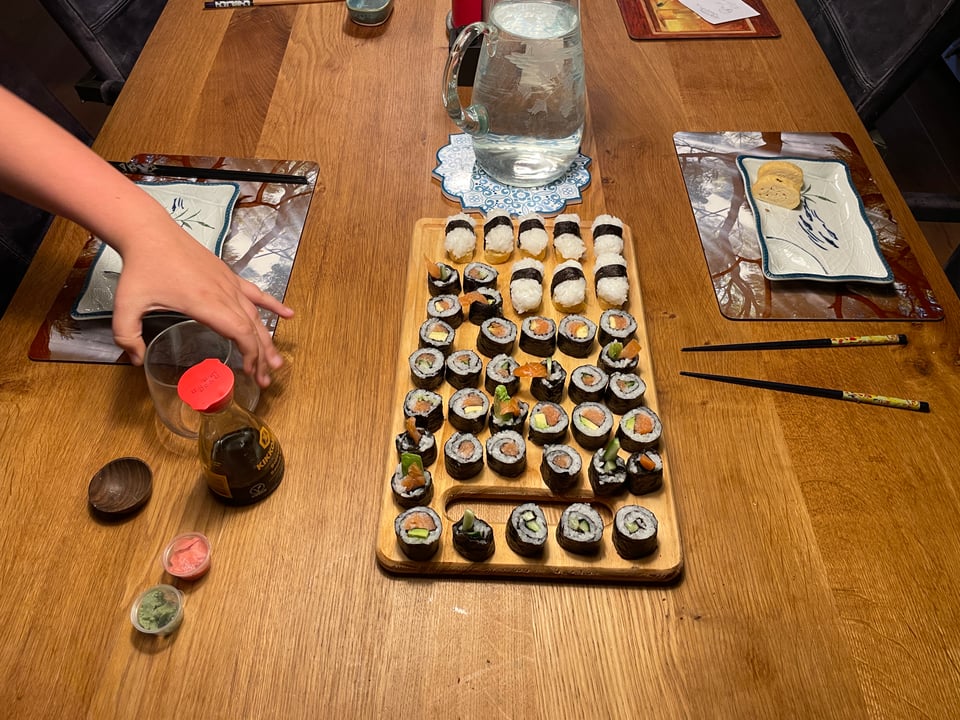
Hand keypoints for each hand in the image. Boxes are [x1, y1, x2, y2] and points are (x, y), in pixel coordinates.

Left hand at [110, 215, 293, 387]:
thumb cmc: (141, 267)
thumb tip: (136, 360)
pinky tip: (288, 314)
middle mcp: (223, 294)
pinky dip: (273, 305)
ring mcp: (229, 284)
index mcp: (205, 303)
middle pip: (252, 329)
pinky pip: (255, 293)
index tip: (251, 373)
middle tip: (266, 379)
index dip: (250, 354)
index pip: (240, 332)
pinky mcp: (228, 276)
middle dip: (261, 356)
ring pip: (256, 315)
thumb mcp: (126, 305)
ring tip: (277, 361)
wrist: (150, 232)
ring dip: (268, 339)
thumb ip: (127, 336)